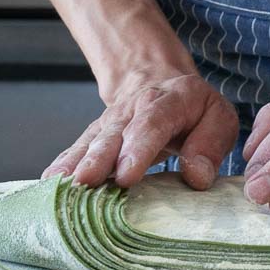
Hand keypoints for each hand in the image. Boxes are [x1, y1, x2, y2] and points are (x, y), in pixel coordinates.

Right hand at [41, 67, 238, 192]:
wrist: (162, 84)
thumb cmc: (195, 111)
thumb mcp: (219, 118)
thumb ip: (211, 144)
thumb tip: (196, 177)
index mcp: (170, 100)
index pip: (152, 123)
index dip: (138, 148)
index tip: (126, 176)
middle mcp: (134, 108)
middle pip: (114, 132)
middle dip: (99, 158)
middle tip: (86, 181)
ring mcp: (111, 120)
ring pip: (92, 140)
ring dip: (76, 163)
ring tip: (62, 185)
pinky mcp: (97, 134)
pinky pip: (78, 148)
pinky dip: (64, 164)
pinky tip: (50, 183)